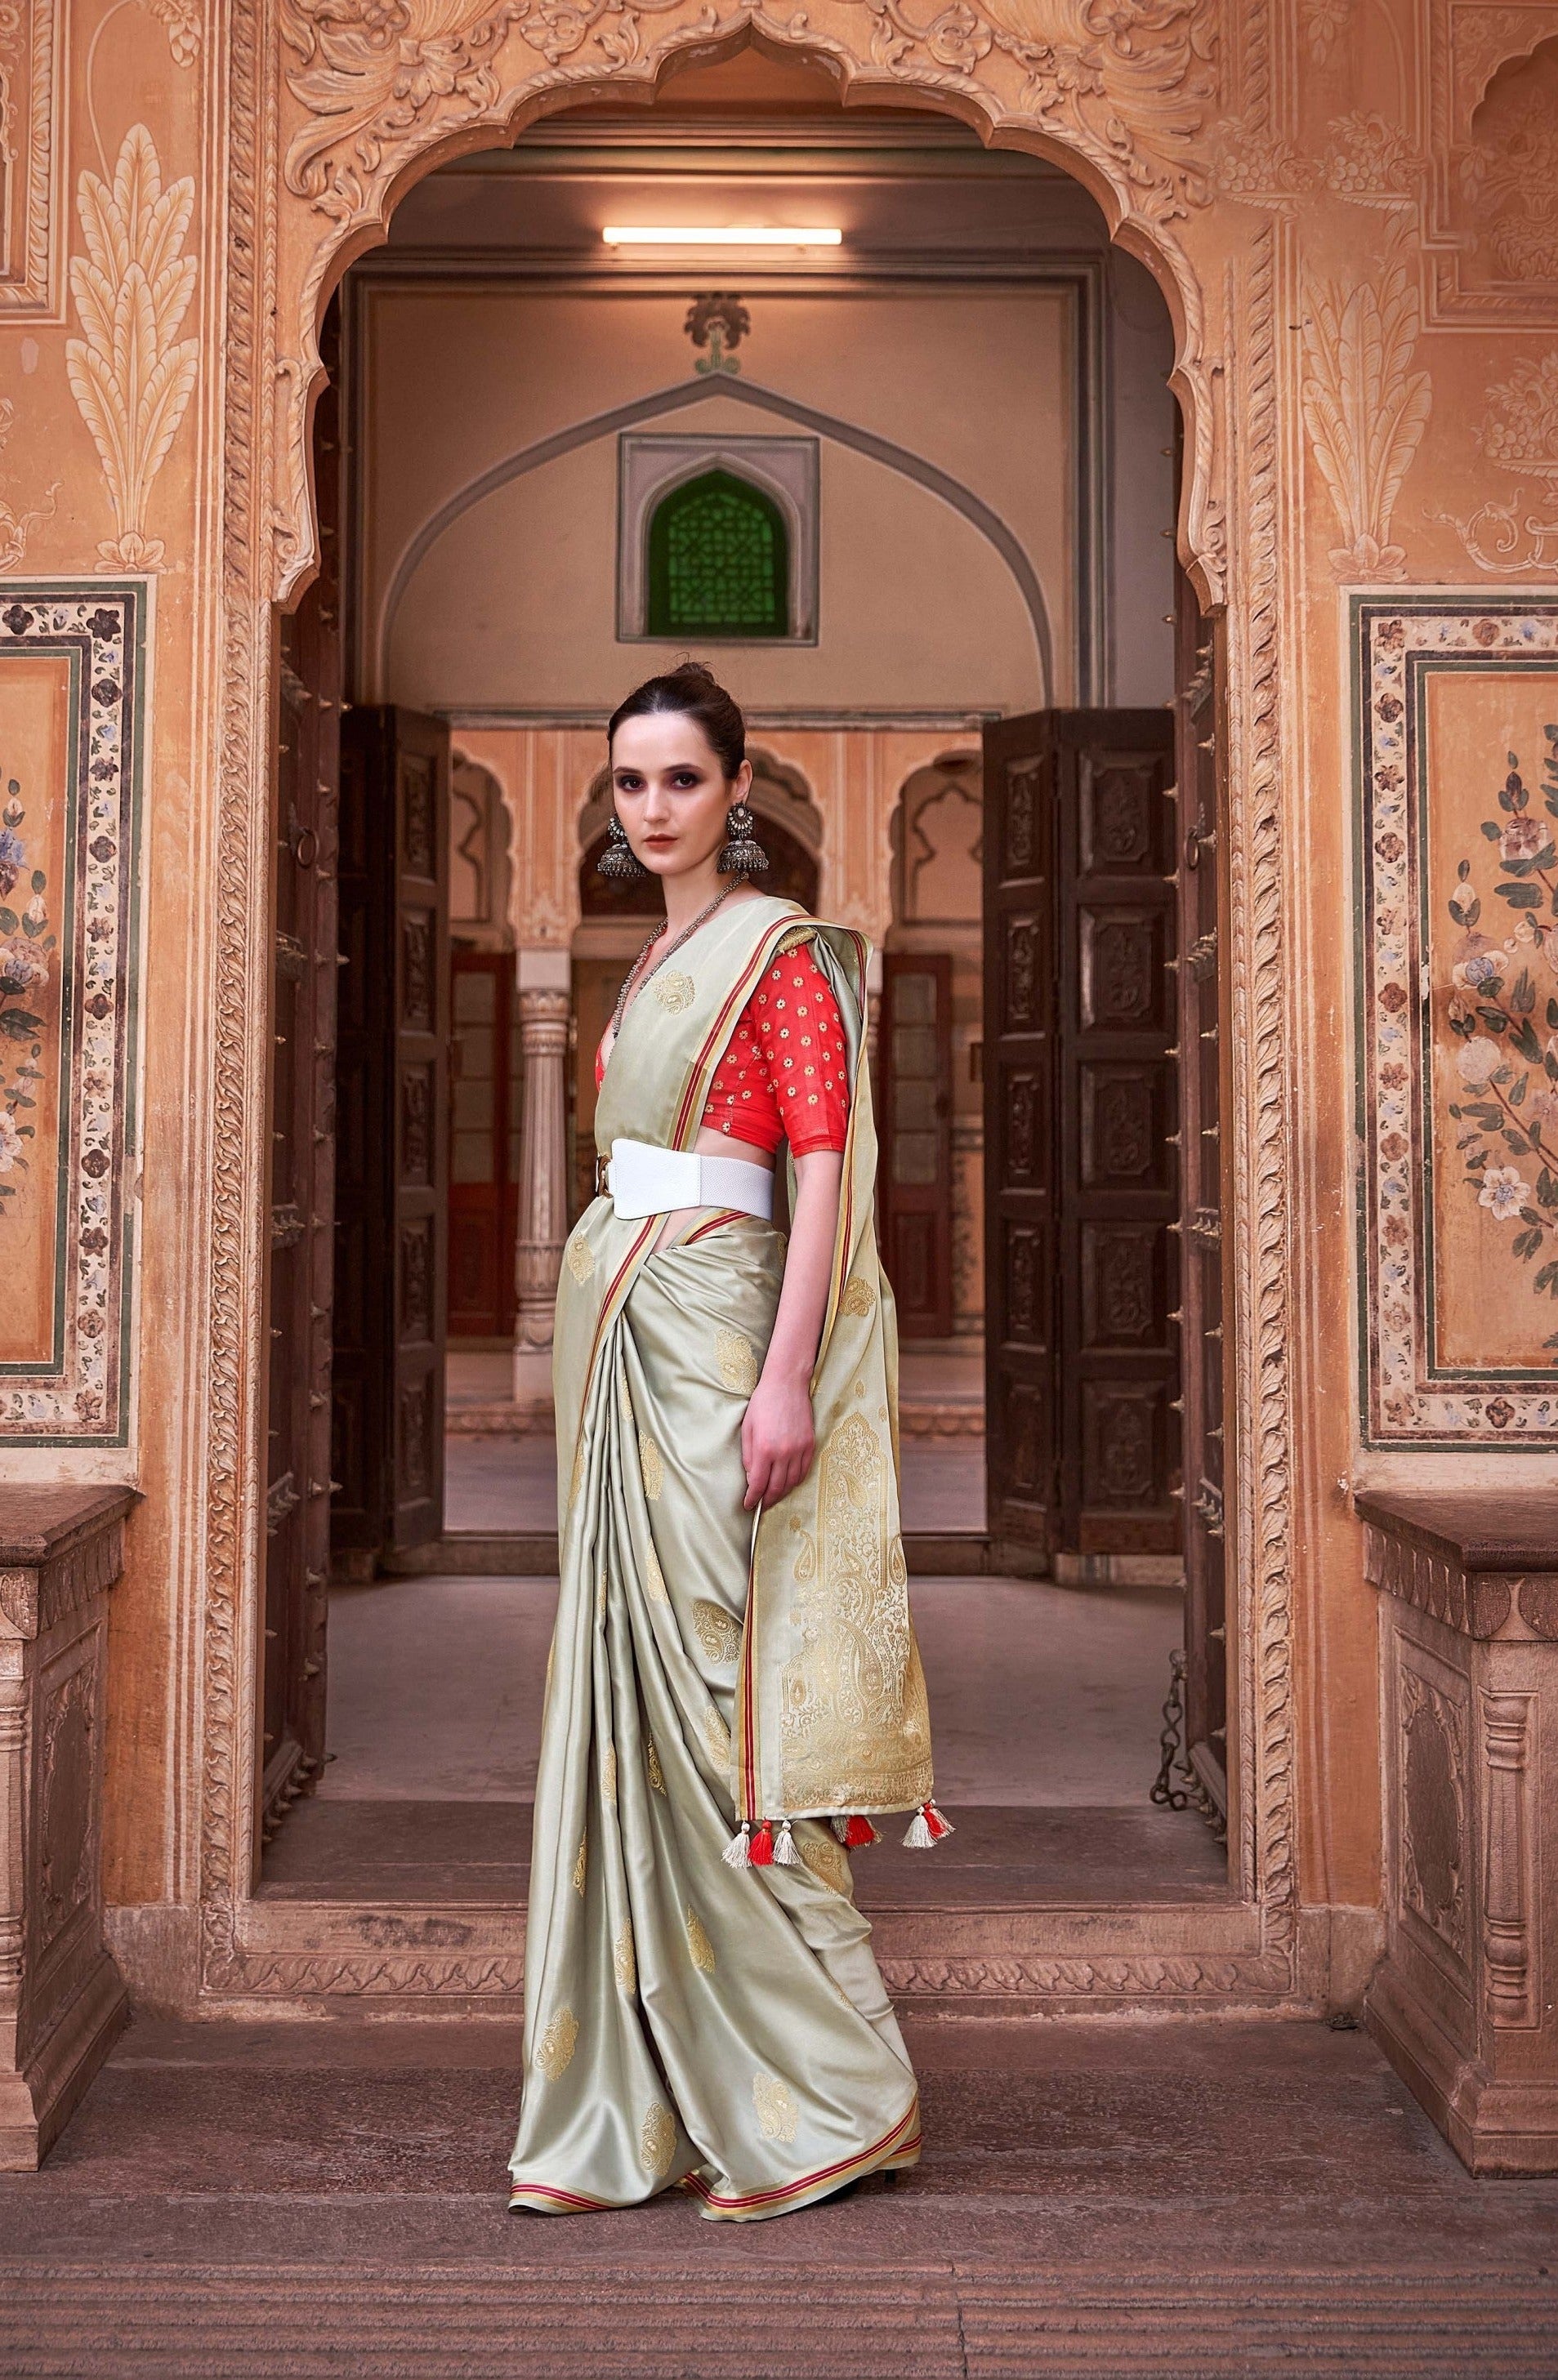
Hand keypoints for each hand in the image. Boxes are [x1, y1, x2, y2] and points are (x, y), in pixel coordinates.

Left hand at [740, 1368, 815, 1510]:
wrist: (787, 1384)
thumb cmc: (763, 1403)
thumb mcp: (748, 1428)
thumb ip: (749, 1456)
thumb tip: (752, 1478)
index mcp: (764, 1449)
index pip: (758, 1484)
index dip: (753, 1498)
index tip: (749, 1505)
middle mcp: (783, 1452)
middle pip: (776, 1488)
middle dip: (767, 1500)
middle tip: (761, 1504)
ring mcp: (799, 1449)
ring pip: (792, 1482)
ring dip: (782, 1492)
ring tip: (774, 1495)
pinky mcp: (810, 1444)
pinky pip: (804, 1471)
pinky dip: (795, 1480)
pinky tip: (788, 1481)